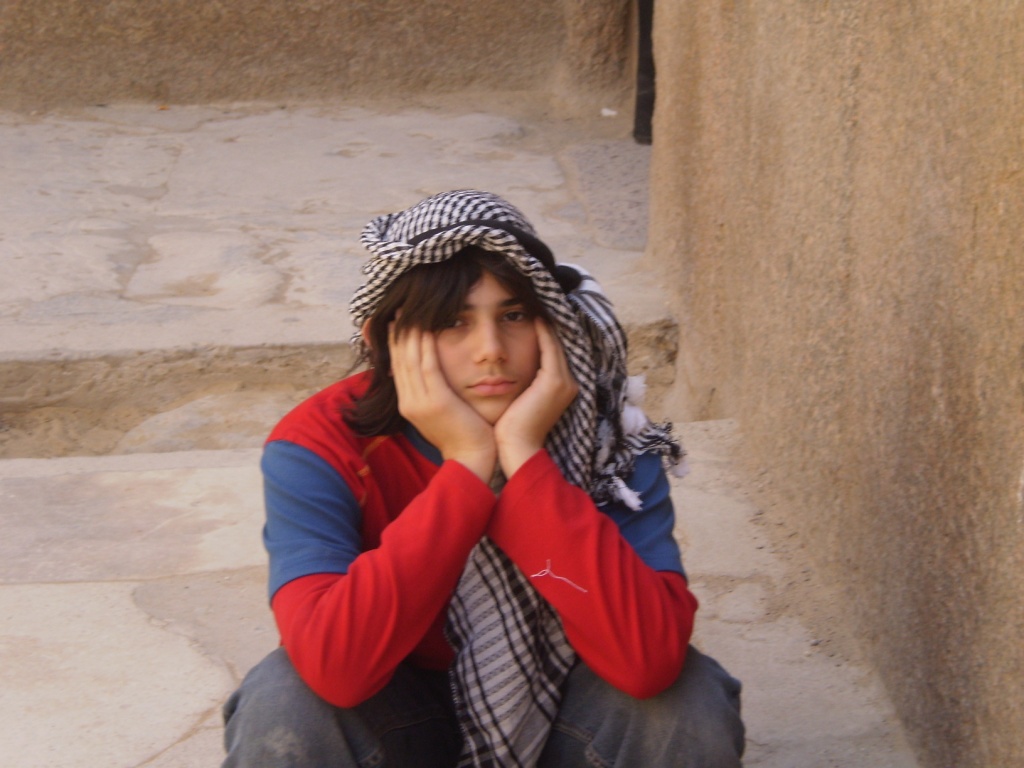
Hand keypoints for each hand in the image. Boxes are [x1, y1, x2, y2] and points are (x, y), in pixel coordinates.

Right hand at [389, 322, 496, 482]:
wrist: (474, 460)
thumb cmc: (466, 435)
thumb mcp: (443, 412)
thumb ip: (435, 392)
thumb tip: (435, 375)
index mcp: (409, 404)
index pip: (398, 367)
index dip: (396, 343)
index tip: (398, 323)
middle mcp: (409, 402)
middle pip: (400, 360)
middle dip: (399, 333)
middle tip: (399, 309)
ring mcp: (420, 402)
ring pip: (410, 359)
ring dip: (410, 333)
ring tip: (410, 311)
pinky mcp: (436, 401)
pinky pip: (428, 366)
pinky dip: (425, 346)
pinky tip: (427, 328)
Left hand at [494, 318, 578, 475]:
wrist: (517, 450)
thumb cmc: (511, 430)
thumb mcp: (519, 402)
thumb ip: (521, 384)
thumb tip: (506, 370)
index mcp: (561, 389)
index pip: (553, 354)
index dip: (545, 335)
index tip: (531, 315)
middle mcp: (568, 383)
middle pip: (557, 346)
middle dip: (547, 326)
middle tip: (535, 303)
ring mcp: (564, 382)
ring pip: (555, 343)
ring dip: (545, 323)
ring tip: (534, 304)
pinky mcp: (553, 381)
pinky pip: (549, 348)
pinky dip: (542, 331)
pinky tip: (533, 316)